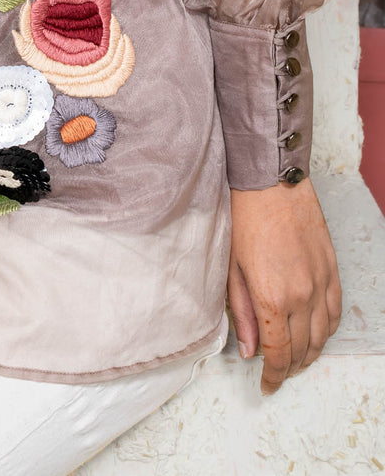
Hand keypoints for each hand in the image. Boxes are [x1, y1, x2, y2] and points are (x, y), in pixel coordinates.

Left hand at [227, 176, 340, 395]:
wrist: (270, 182)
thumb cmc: (243, 219)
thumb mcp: (231, 268)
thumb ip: (241, 313)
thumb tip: (249, 351)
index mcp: (272, 297)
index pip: (277, 353)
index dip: (272, 376)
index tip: (266, 386)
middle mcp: (302, 296)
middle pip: (301, 350)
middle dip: (288, 368)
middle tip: (276, 374)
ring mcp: (321, 283)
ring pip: (322, 336)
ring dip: (310, 354)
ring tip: (295, 360)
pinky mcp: (331, 269)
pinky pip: (335, 312)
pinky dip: (326, 330)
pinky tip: (315, 334)